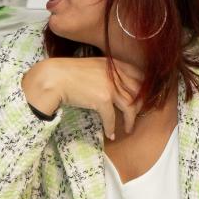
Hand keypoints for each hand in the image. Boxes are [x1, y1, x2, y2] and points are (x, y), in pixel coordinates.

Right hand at [21, 56, 140, 137]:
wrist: (54, 78)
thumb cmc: (70, 72)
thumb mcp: (95, 66)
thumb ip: (109, 72)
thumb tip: (118, 85)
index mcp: (115, 64)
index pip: (139, 75)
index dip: (144, 88)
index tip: (142, 98)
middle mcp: (116, 75)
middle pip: (138, 92)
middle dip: (140, 106)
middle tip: (137, 115)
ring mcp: (111, 87)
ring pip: (130, 107)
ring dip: (130, 121)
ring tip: (128, 129)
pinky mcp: (102, 100)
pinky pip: (112, 117)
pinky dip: (111, 128)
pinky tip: (110, 134)